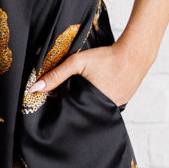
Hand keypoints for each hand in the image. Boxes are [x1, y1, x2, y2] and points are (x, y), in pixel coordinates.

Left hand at [24, 42, 145, 108]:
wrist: (135, 54)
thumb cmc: (106, 57)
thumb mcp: (77, 63)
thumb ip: (56, 75)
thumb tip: (33, 89)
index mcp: (93, 105)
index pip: (73, 114)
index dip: (65, 110)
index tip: (57, 106)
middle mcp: (105, 110)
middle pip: (85, 112)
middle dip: (76, 107)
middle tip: (71, 98)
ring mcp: (116, 108)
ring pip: (96, 109)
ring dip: (89, 103)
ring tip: (84, 93)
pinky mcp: (123, 102)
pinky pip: (107, 105)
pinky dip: (101, 99)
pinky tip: (98, 89)